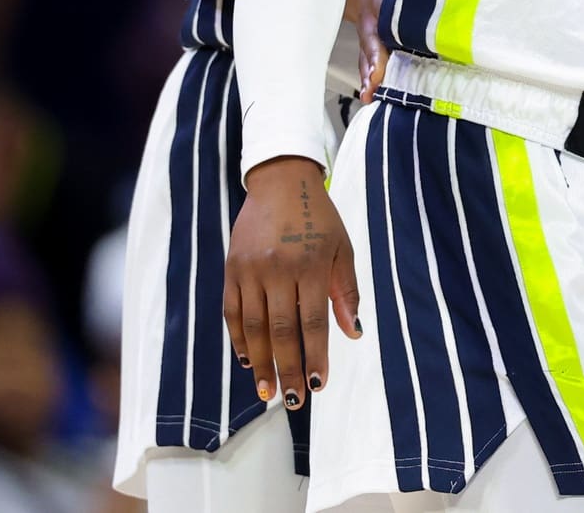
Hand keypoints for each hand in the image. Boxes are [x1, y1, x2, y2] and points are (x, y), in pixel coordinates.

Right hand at [224, 157, 360, 410]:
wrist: (279, 183)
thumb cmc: (318, 218)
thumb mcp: (341, 248)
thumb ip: (345, 291)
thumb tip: (353, 333)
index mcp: (309, 265)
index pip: (312, 322)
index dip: (316, 356)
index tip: (319, 385)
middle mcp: (276, 270)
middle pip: (281, 331)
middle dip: (287, 369)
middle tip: (293, 401)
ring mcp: (249, 271)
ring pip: (253, 327)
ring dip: (261, 363)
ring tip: (267, 392)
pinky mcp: (230, 270)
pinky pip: (232, 312)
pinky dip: (239, 339)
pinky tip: (248, 360)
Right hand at [344, 0, 414, 102]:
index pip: (384, 12)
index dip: (387, 27)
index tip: (389, 42)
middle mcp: (371, 17)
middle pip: (372, 41)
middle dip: (374, 61)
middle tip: (374, 82)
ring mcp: (367, 33)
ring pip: (367, 55)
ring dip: (368, 74)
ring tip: (370, 93)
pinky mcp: (368, 43)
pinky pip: (366, 60)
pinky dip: (367, 76)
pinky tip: (370, 95)